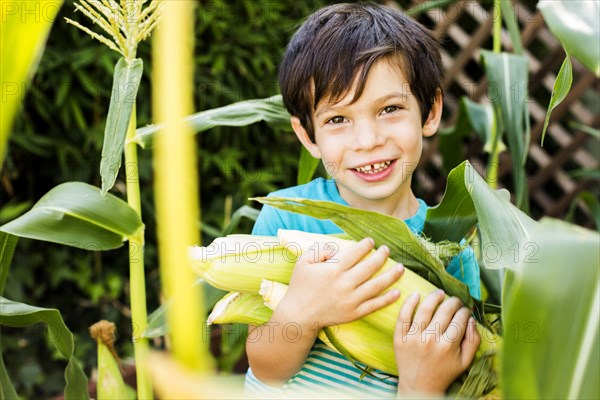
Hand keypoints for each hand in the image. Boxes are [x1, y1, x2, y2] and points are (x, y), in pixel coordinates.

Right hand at [275, 238, 403, 328]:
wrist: (299, 314)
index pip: (355, 253)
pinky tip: (397, 292)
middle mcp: (344, 284)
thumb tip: (337, 249)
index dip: (366, 245)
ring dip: (391, 275)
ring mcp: (351, 300)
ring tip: (401, 268)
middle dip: (382, 256)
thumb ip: (319, 250)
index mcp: (333, 270)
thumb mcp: (303, 262)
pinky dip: (387, 299)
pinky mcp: (354, 313)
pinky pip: (374, 305)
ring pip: (377, 285)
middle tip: (387, 250)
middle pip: (370, 267)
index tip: (371, 241)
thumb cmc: (301, 286)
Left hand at [394, 290, 479, 394]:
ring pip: (425, 309)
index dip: (465, 311)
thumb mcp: (465, 362)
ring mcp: (414, 338)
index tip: (466, 309)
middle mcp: (431, 339)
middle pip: (444, 311)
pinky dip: (409, 303)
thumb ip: (473, 341)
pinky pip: (403, 316)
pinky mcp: (400, 338)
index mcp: (448, 346)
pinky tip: (416, 294)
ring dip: (434, 297)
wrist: (419, 386)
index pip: (460, 319)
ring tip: (440, 293)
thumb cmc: (444, 373)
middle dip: (453, 302)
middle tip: (455, 300)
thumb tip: (472, 319)